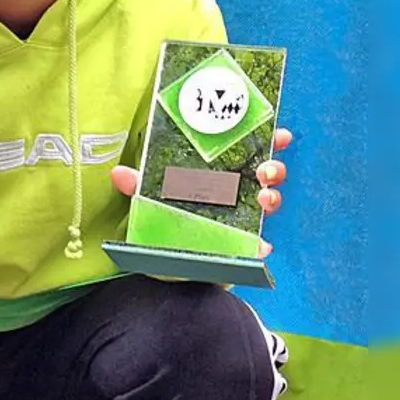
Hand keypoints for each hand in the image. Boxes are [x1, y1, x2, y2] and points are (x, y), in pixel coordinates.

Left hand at [111, 127, 293, 258]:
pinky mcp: (242, 246)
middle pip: (267, 174)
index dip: (269, 139)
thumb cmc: (166, 221)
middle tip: (264, 171)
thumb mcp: (150, 199)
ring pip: (269, 203)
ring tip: (264, 198)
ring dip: (273, 198)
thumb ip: (138, 187)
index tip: (281, 133)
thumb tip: (118, 173)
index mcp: (220, 173)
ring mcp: (243, 218)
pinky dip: (262, 245)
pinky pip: (259, 245)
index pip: (248, 149)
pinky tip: (260, 245)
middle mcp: (237, 192)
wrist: (169, 266)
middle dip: (273, 168)